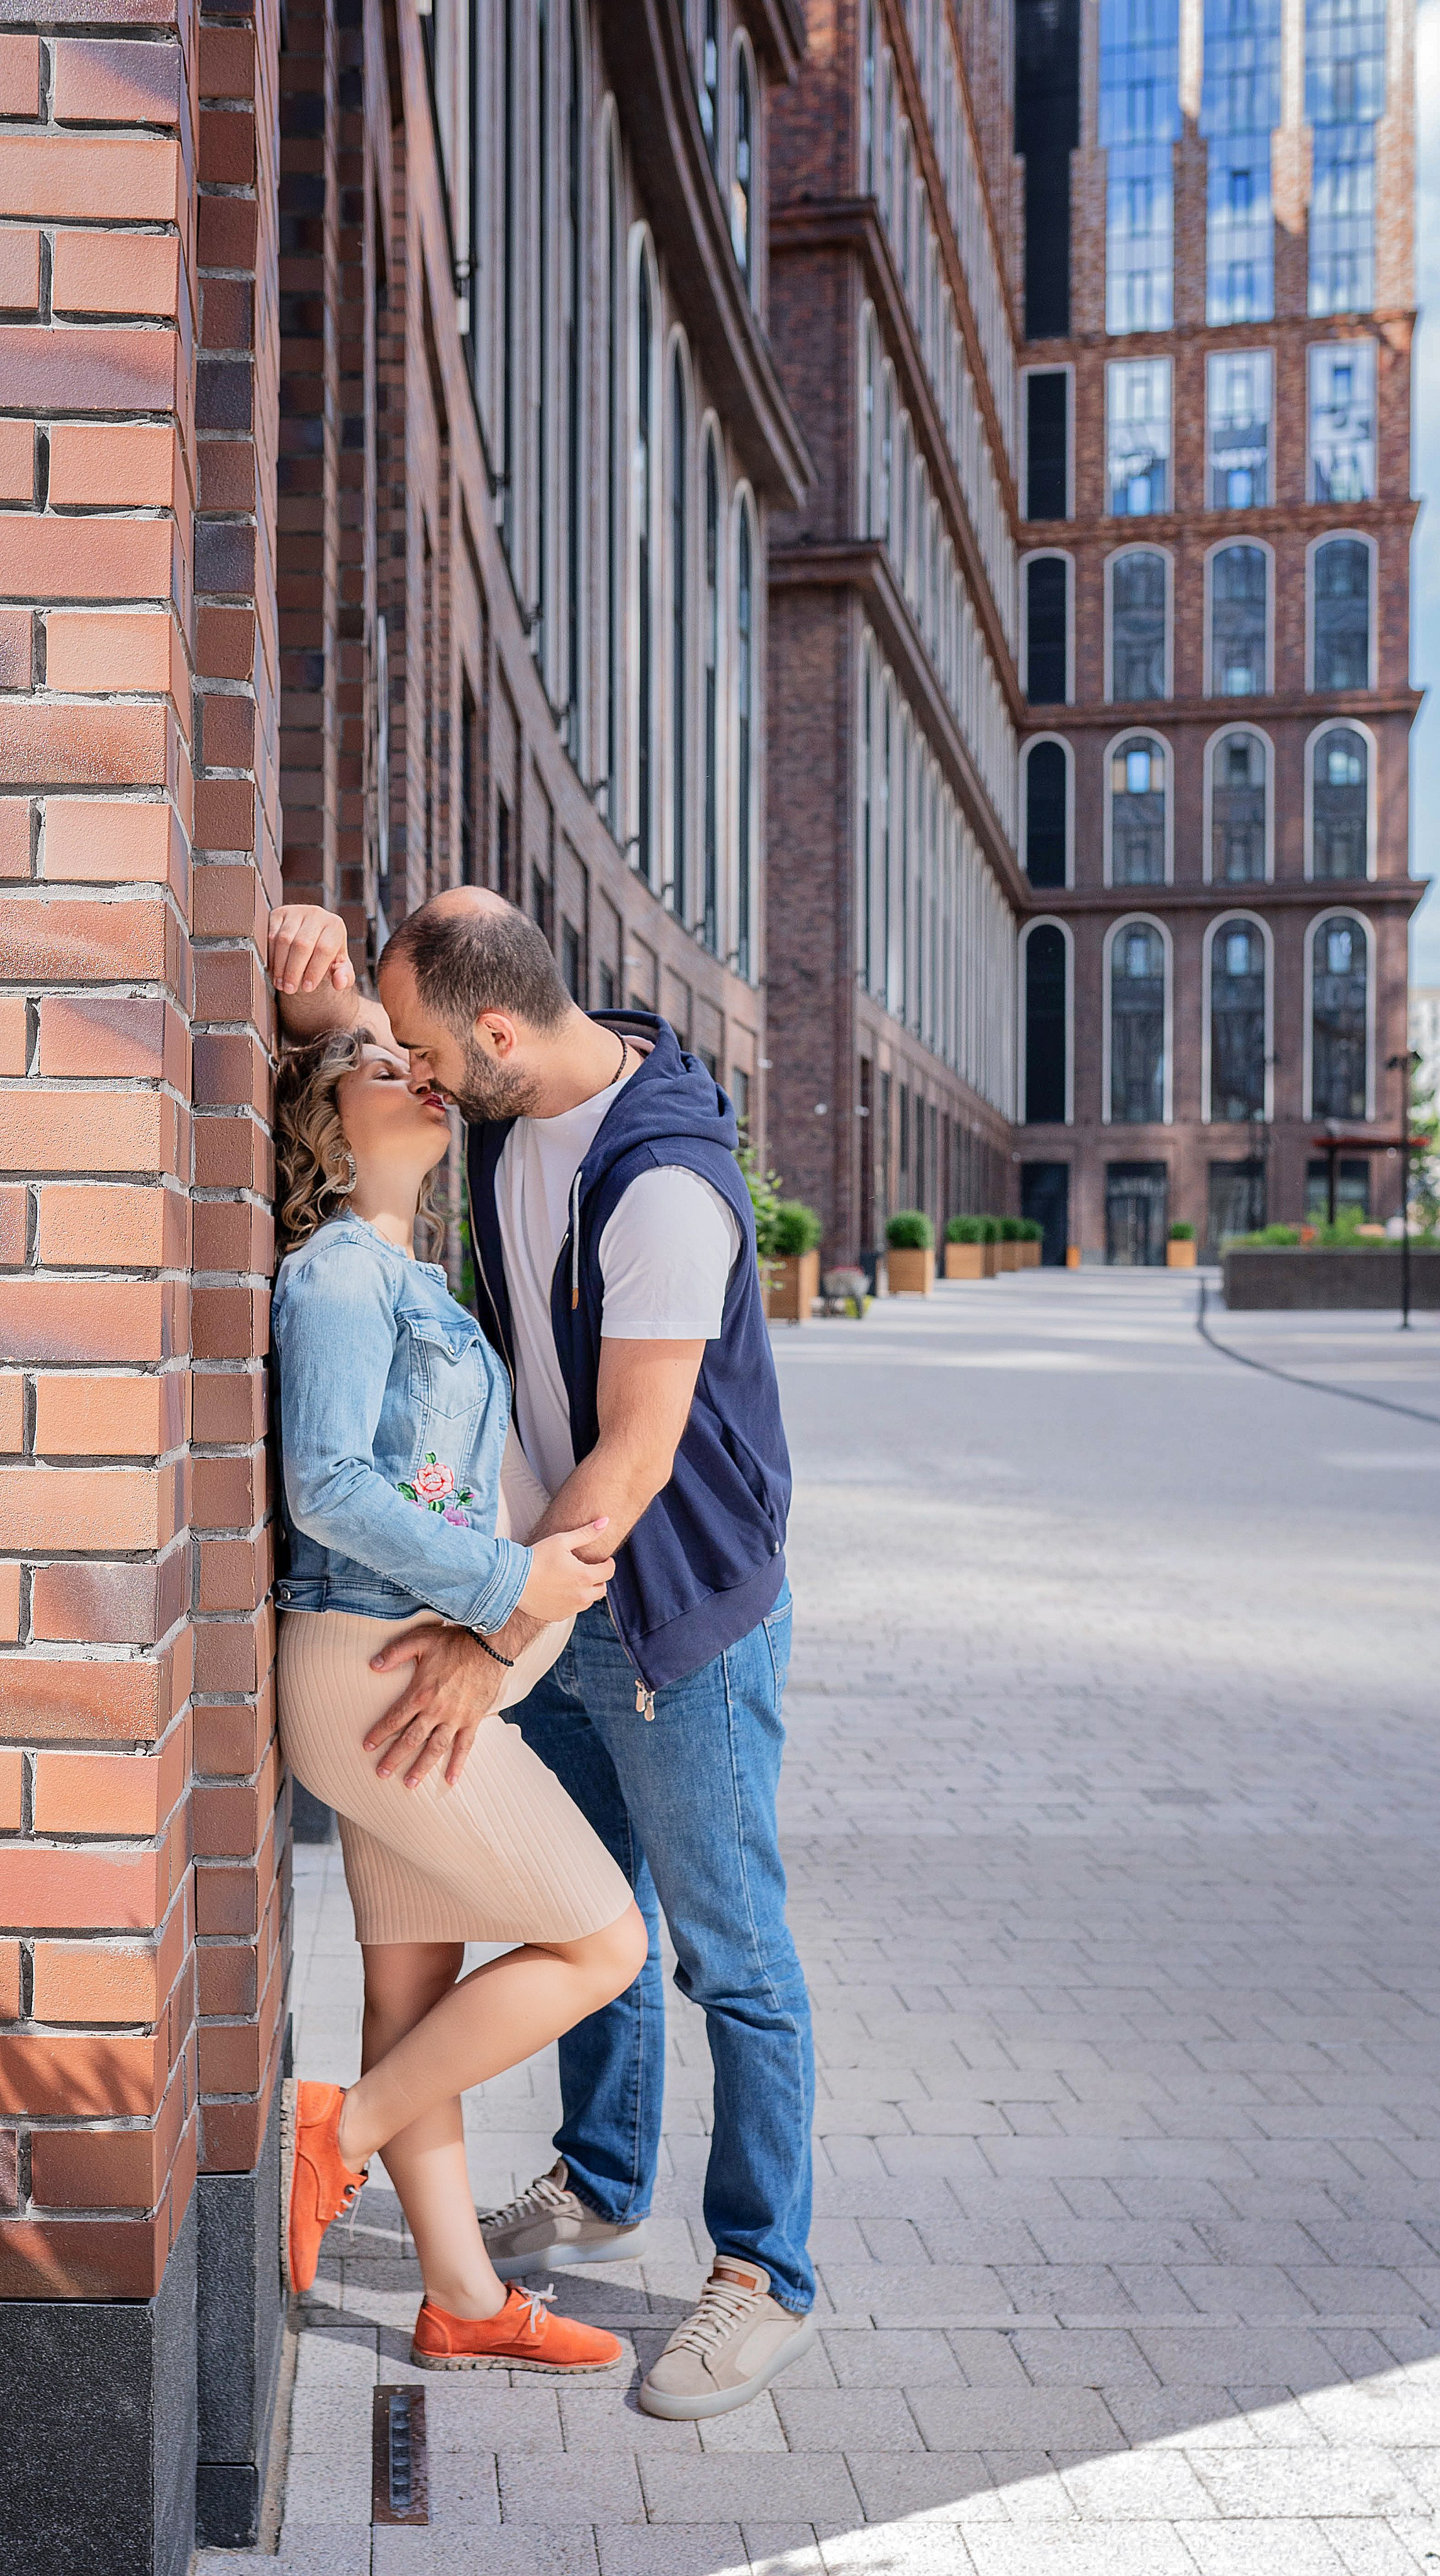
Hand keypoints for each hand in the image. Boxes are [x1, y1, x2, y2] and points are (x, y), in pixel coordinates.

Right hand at [269, 903, 354, 997]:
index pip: (324, 949)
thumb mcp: (339, 968)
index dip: (314, 971)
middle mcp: (317, 914)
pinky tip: (273, 970)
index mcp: (335, 926)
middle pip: (302, 944)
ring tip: (280, 984)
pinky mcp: (278, 913)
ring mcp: (296, 911)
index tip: (307, 988)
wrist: (311, 939)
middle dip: (294, 970)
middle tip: (290, 989)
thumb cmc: (327, 956)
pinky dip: (271, 956)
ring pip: (284, 940)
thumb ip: (344, 977)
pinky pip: (271, 935)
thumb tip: (340, 982)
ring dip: (280, 965)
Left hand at [364, 1623, 503, 1788]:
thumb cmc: (454, 1641)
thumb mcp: (421, 1639)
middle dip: (394, 1758)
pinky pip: (465, 1746)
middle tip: (381, 1773)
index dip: (379, 1733)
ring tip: (409, 1784)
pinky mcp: (473, 1719)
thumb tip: (373, 1665)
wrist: (490, 1645)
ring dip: (421, 1768)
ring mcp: (456, 1717)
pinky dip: (457, 1764)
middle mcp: (437, 1710)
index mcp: (421, 1693)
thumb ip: (395, 1653)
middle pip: (411, 1740)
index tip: (367, 1746)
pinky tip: (450, 1780)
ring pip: (435, 1749)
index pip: (395, 1718)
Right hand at [518, 1521, 614, 1621]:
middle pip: (602, 1589)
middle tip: (587, 1569)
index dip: (608, 1563)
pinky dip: (572, 1601)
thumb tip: (605, 1521)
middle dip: (598, 1578)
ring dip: (587, 1591)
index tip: (604, 1560)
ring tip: (573, 1579)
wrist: (513, 1579)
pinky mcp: (559, 1616)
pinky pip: (574, 1609)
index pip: (609, 1571)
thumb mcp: (562, 1541)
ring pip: (589, 1601)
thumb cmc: (537, 1557)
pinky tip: (561, 1590)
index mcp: (584, 1576)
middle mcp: (581, 1596)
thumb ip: (586, 1533)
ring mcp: (571, 1608)